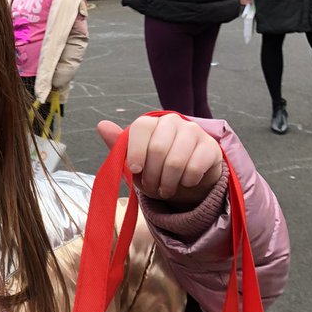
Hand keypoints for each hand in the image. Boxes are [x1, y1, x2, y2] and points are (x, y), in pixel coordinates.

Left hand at [97, 114, 222, 207]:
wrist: (188, 180)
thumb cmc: (157, 169)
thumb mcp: (136, 162)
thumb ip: (120, 146)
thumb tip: (101, 125)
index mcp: (152, 123)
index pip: (141, 127)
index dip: (136, 151)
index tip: (135, 170)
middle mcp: (173, 122)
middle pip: (158, 149)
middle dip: (151, 176)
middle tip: (152, 187)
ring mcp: (194, 132)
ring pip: (176, 161)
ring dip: (168, 183)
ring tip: (166, 189)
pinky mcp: (211, 147)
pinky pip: (194, 168)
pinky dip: (186, 182)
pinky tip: (186, 182)